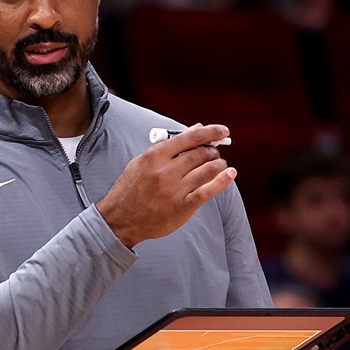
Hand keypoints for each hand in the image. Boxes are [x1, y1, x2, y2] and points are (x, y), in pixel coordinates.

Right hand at [97, 124, 235, 247]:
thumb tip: (196, 129)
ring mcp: (174, 191)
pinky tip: (230, 174)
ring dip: (219, 164)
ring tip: (220, 164)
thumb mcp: (142, 162)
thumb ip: (168, 146)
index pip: (190, 137)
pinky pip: (208, 191)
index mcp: (154, 156)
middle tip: (216, 152)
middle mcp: (165, 172)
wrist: (119, 219)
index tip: (223, 131)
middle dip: (214, 151)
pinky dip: (223, 181)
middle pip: (201, 154)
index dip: (211, 132)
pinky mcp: (182, 208)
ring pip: (208, 170)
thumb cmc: (132, 188)